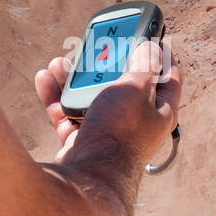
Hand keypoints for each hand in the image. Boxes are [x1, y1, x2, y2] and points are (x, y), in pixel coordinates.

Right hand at [35, 40, 181, 164]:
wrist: (88, 179)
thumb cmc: (118, 133)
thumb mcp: (135, 89)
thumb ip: (143, 66)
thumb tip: (152, 47)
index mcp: (159, 111)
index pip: (169, 78)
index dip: (163, 55)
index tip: (154, 36)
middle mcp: (136, 123)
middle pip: (122, 84)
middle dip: (105, 63)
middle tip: (95, 46)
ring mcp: (107, 133)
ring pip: (91, 98)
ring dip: (73, 79)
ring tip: (60, 63)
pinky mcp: (82, 142)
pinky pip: (68, 114)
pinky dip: (57, 98)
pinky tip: (45, 79)